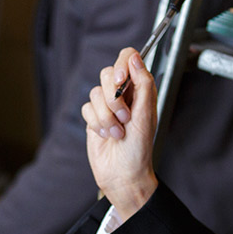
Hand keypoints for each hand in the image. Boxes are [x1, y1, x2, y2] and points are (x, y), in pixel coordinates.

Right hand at [81, 48, 158, 218]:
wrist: (123, 175)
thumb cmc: (139, 150)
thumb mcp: (146, 115)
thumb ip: (143, 84)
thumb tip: (135, 58)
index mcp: (141, 89)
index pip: (128, 58)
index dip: (121, 65)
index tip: (121, 82)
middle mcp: (124, 94)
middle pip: (107, 73)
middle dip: (113, 98)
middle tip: (124, 117)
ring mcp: (107, 106)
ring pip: (95, 93)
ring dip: (106, 116)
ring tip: (117, 132)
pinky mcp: (94, 117)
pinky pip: (86, 108)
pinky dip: (96, 123)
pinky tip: (105, 135)